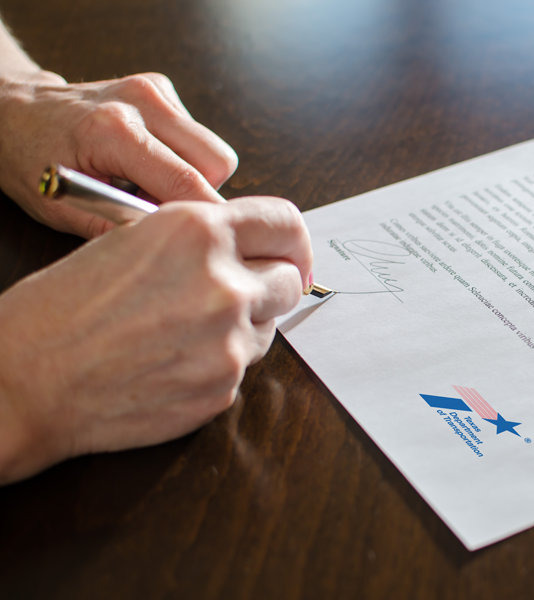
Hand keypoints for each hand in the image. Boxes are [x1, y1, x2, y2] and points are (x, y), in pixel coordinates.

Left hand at [0, 70, 237, 237]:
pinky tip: (146, 159)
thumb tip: (166, 244)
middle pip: (217, 161)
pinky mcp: (161, 88)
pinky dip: (181, 156)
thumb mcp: (62, 209)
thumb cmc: (31, 160)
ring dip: (192, 174)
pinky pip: (197, 136)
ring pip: (213, 150)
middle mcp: (141, 102)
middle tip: (164, 205)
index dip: (205, 215)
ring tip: (149, 181)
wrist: (13, 109)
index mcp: (113, 131)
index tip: (207, 239)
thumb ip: (117, 228)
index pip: (187, 181)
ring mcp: (154, 90)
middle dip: (202, 191)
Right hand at [0, 196, 312, 483]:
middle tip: (242, 290)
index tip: (291, 253)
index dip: (292, 240)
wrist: (25, 382)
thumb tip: (244, 246)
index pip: (286, 223)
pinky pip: (244, 366)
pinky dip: (221, 361)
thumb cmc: (60, 310)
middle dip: (271, 282)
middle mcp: (223, 283)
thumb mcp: (129, 241)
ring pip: (270, 325)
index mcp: (197, 232)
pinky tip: (175, 359)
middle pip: (290, 278)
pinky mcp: (223, 388)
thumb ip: (197, 239)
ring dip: (246, 322)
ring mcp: (228, 341)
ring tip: (189, 327)